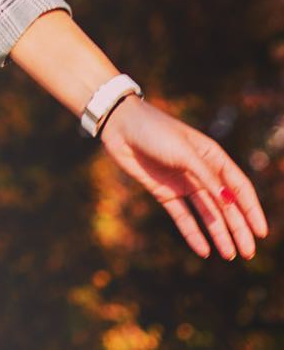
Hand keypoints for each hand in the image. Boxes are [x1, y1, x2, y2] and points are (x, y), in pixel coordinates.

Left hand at [98, 94, 269, 260]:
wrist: (119, 126)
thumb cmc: (154, 130)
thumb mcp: (184, 151)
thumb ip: (207, 177)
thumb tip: (229, 203)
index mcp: (212, 156)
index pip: (238, 186)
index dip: (251, 209)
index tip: (262, 232)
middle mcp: (200, 171)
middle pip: (224, 205)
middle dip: (238, 228)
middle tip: (248, 253)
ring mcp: (182, 183)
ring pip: (206, 214)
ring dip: (219, 234)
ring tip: (230, 256)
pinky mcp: (164, 192)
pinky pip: (183, 217)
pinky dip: (193, 233)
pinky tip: (204, 250)